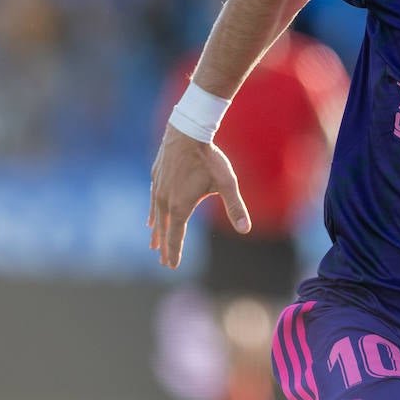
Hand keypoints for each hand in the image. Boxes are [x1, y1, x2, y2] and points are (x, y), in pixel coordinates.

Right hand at [147, 125, 250, 268]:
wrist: (187, 132)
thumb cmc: (209, 159)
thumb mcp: (227, 184)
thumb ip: (236, 207)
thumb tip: (246, 229)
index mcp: (180, 207)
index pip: (175, 237)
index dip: (174, 252)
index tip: (172, 266)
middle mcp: (165, 201)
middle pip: (163, 230)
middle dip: (164, 248)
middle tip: (164, 263)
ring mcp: (158, 189)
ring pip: (156, 217)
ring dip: (156, 232)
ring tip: (153, 245)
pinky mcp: (155, 178)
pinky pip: (152, 202)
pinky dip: (153, 214)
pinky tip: (152, 217)